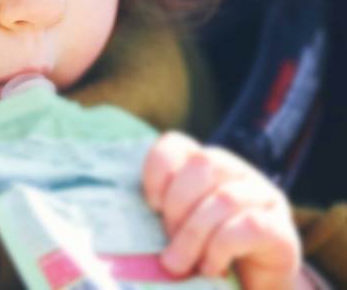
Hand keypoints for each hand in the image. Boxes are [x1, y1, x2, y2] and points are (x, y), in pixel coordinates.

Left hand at [141, 131, 304, 288]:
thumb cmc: (205, 257)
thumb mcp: (177, 230)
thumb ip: (161, 217)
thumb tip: (130, 226)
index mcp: (206, 165)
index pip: (176, 144)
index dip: (158, 170)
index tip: (151, 205)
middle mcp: (237, 172)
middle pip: (202, 165)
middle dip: (177, 206)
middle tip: (168, 242)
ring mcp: (264, 197)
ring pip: (224, 199)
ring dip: (194, 235)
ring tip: (180, 264)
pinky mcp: (281, 229)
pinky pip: (249, 225)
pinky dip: (221, 248)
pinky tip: (211, 268)